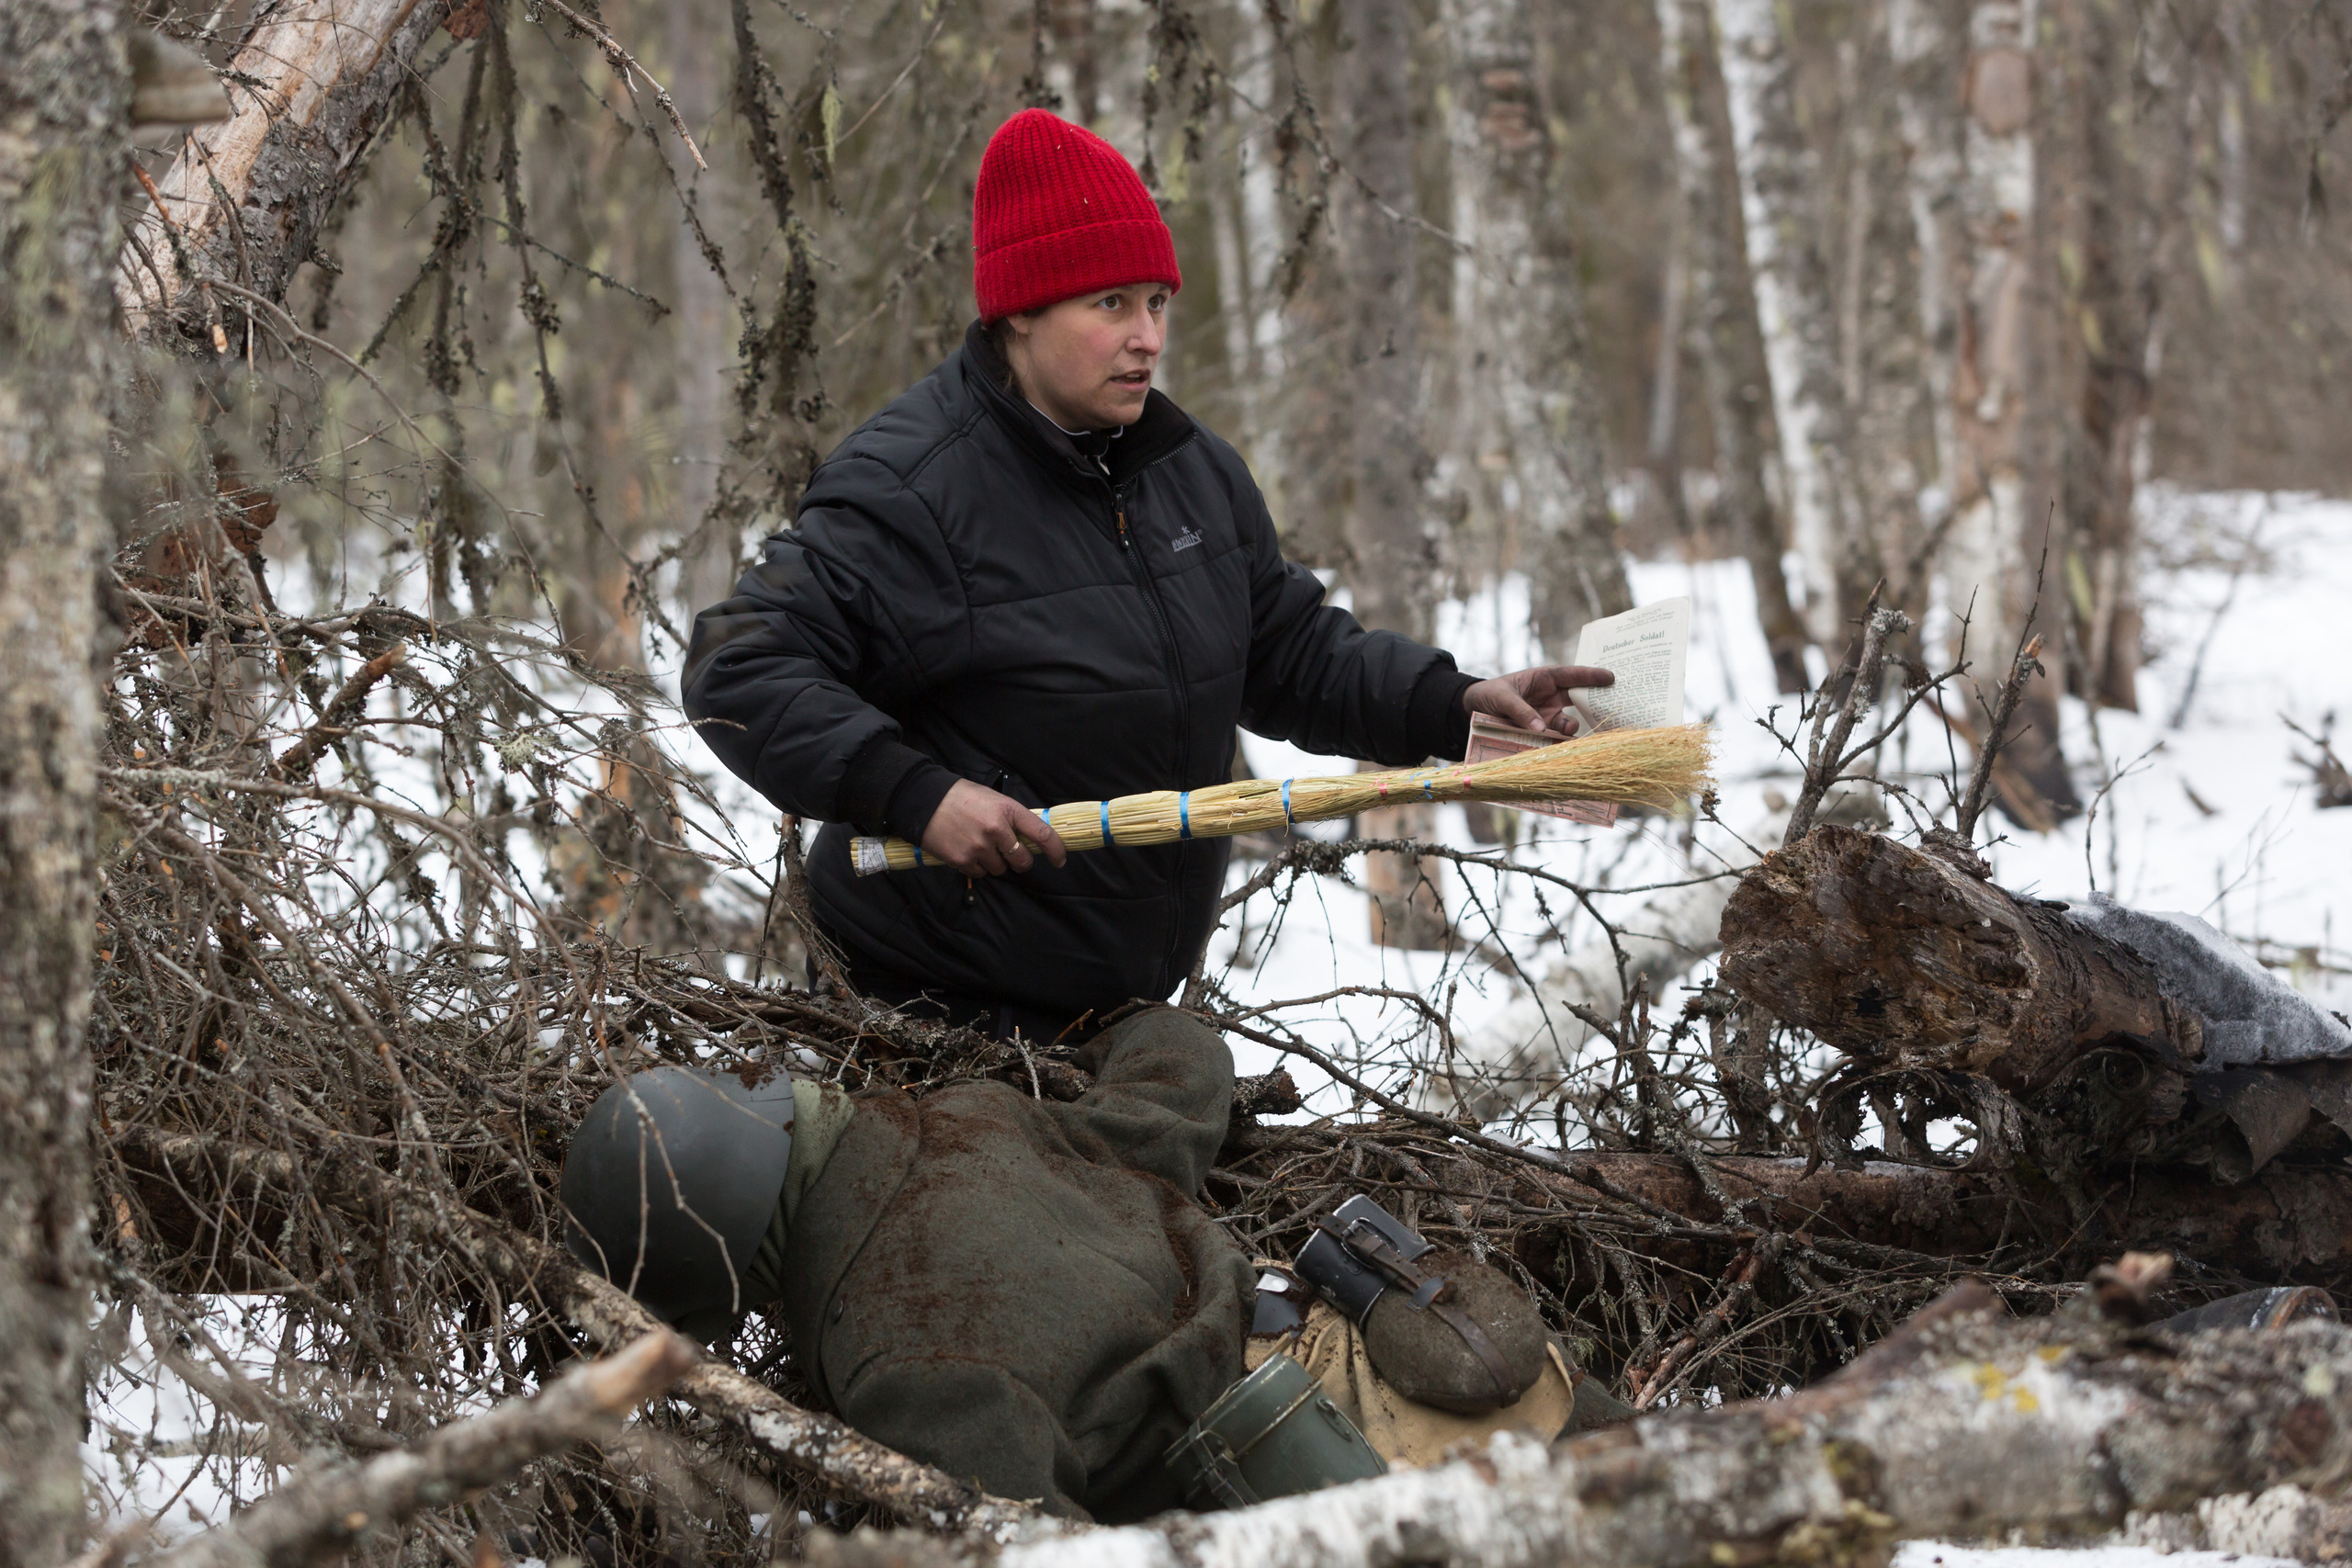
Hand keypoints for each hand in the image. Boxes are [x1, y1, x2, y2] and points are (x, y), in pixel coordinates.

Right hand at [919, 779, 1067, 876]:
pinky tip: (967, 850)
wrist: (925, 802)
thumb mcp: (994, 799)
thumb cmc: (962, 798)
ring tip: (980, 845)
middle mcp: (997, 830)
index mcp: (1008, 810)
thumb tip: (1031, 838)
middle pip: (1022, 860)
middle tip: (1011, 854)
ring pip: (1001, 869)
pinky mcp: (963, 860)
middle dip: (1020, 861)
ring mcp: (979, 847)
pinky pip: (981, 873)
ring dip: (995, 862)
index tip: (1060, 860)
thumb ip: (1012, 818)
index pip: (1042, 833)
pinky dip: (978, 867)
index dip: (1056, 850)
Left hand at [1462, 665, 1614, 736]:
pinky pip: (1555, 738)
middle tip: (1609, 707)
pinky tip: (1563, 750)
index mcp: (1545, 678)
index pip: (1572, 675)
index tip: (1611, 677)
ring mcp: (1548, 715)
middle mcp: (1551, 696)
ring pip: (1568, 722)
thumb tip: (1541, 729)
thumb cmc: (1489, 694)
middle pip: (1578, 698)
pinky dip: (1560, 744)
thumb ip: (1521, 711)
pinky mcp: (1542, 732)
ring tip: (1567, 732)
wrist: (1473, 709)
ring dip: (1570, 728)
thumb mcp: (1503, 697)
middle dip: (1594, 702)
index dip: (1591, 676)